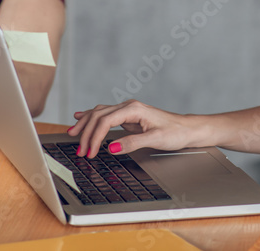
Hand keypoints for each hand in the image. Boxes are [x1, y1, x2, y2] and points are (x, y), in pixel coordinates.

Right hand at [68, 99, 200, 158]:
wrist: (187, 129)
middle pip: (98, 115)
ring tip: (72, 133)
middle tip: (79, 149)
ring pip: (99, 113)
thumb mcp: (155, 139)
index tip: (89, 152)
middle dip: (86, 132)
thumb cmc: (175, 132)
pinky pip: (105, 115)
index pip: (105, 121)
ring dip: (85, 124)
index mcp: (133, 109)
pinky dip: (91, 117)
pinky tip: (81, 117)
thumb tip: (111, 147)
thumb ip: (132, 143)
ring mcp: (127, 111)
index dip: (94, 137)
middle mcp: (128, 107)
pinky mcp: (128, 117)